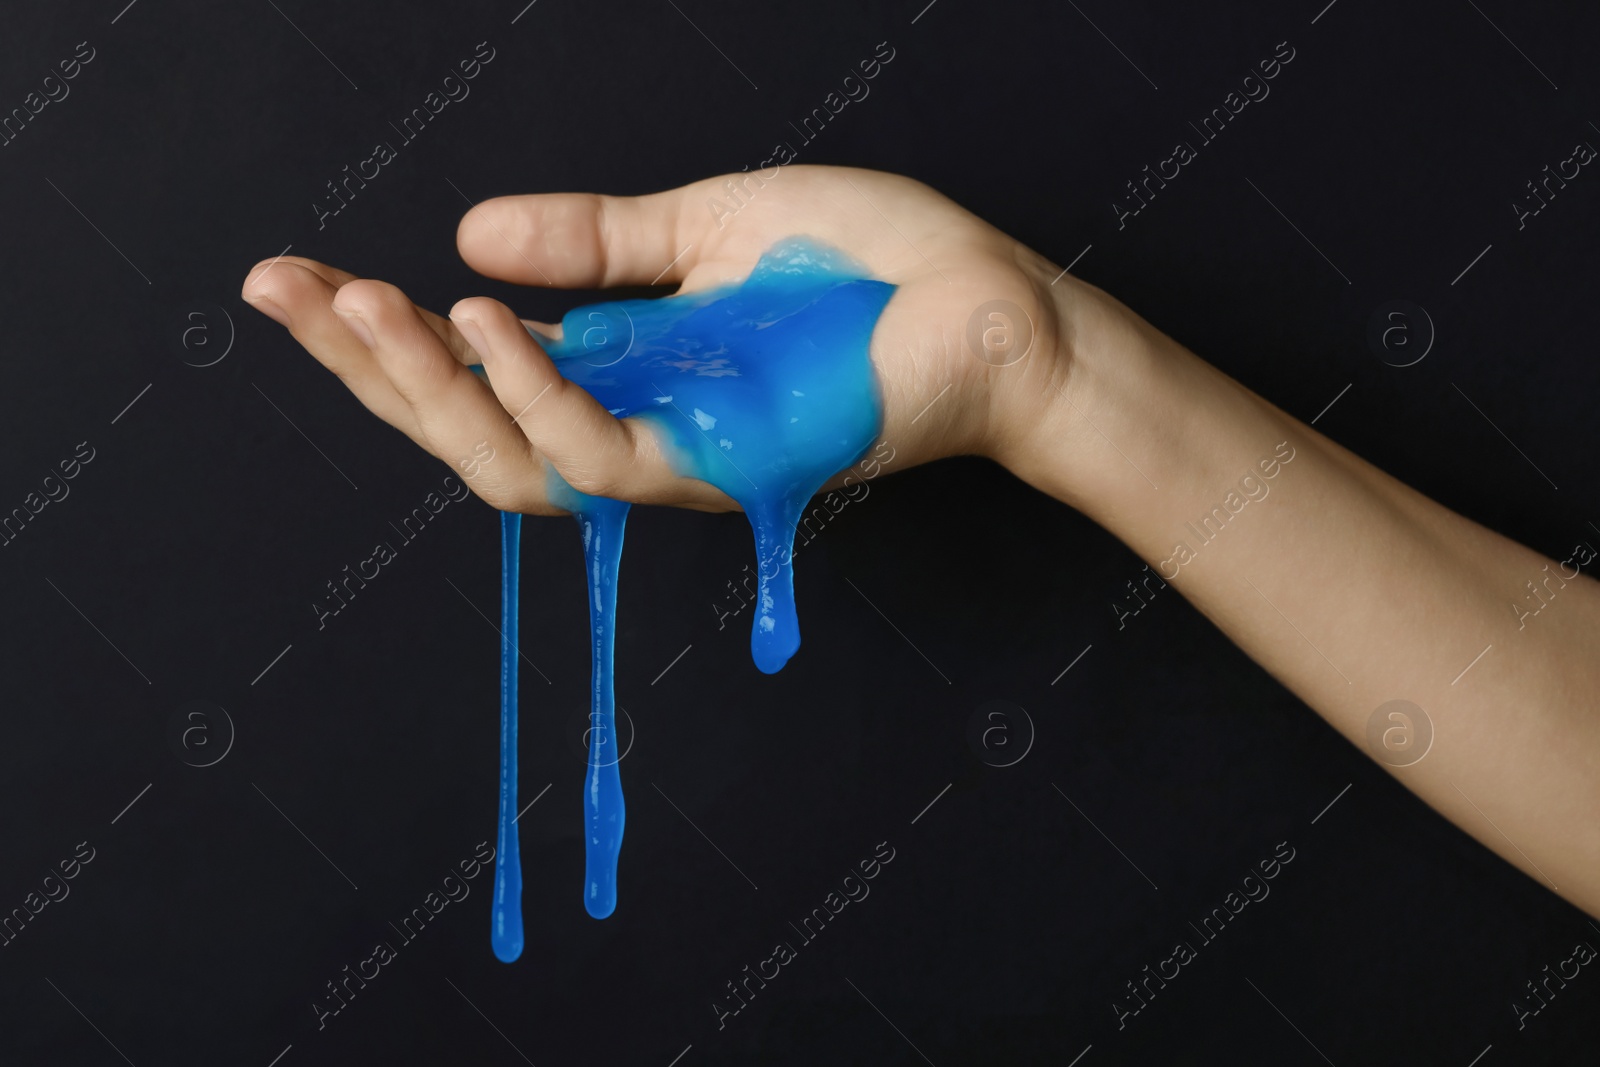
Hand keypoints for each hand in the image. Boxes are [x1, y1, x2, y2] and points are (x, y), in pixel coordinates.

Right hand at [239, 165, 1081, 513]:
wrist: (984, 301)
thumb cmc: (866, 265)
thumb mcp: (706, 226)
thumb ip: (597, 244)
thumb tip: (470, 238)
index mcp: (622, 365)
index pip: (477, 369)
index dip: (380, 333)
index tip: (294, 277)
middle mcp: (635, 423)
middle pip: (469, 432)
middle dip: (368, 369)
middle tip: (284, 292)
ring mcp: (676, 457)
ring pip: (513, 464)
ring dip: (424, 389)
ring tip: (359, 304)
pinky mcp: (723, 470)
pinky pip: (602, 460)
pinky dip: (534, 398)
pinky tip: (476, 327)